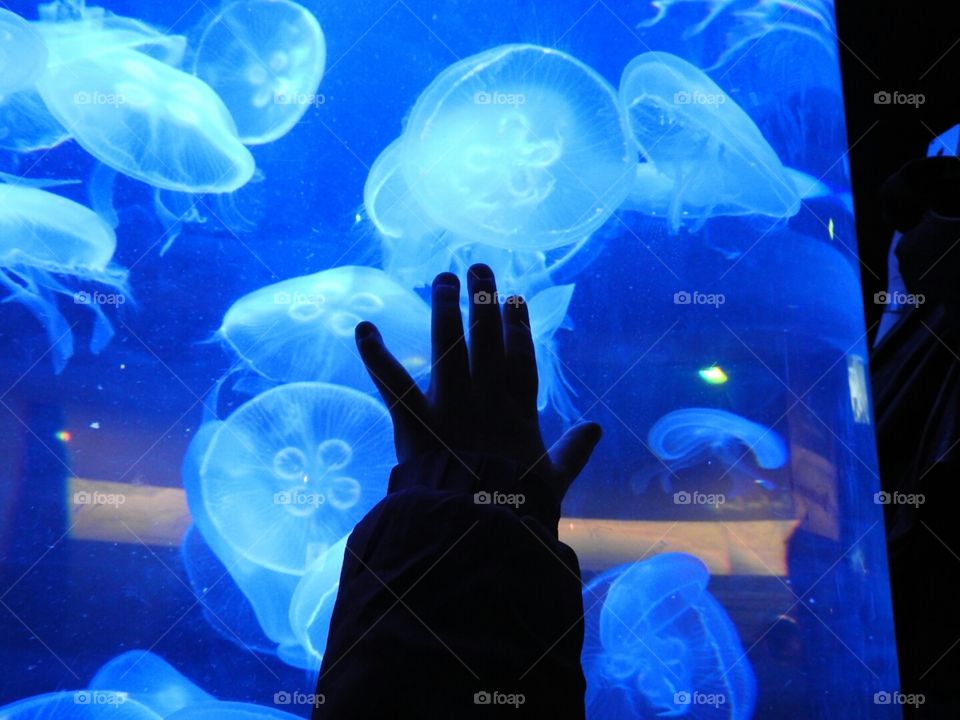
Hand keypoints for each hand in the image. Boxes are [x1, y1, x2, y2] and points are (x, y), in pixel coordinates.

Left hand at [354, 263, 600, 524]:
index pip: (520, 356)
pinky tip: (362, 327)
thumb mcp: (553, 480)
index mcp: (518, 410)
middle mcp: (485, 396)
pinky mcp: (416, 419)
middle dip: (482, 300)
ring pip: (448, 345)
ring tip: (442, 279)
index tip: (515, 298)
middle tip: (478, 268)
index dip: (518, 325)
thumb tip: (596, 429)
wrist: (481, 527)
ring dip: (444, 309)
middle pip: (486, 338)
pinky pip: (393, 382)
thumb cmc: (519, 508)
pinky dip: (375, 355)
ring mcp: (450, 404)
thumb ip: (573, 452)